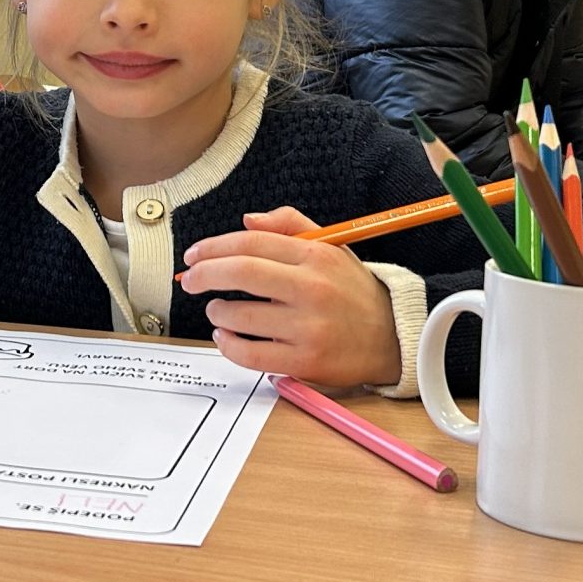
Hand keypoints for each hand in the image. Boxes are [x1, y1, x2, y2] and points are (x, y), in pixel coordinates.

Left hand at [176, 207, 400, 388]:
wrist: (393, 336)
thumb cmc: (353, 292)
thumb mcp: (331, 247)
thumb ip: (289, 225)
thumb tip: (246, 221)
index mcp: (315, 255)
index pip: (251, 242)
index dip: (214, 247)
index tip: (195, 255)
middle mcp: (311, 288)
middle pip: (240, 272)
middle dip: (204, 275)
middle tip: (189, 281)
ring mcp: (308, 326)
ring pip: (240, 316)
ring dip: (216, 312)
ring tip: (216, 310)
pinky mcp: (305, 360)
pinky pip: (250, 353)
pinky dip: (228, 345)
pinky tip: (225, 338)